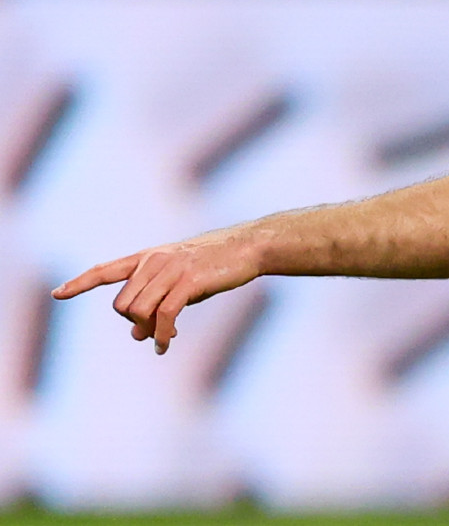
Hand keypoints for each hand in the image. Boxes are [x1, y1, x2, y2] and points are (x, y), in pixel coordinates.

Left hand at [51, 228, 262, 354]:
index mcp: (148, 257)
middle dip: (135, 323)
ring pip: (139, 311)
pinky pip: (165, 315)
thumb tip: (136, 336)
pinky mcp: (189, 281)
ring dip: (149, 331)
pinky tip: (167, 345)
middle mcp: (154, 261)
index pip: (105, 270)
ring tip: (164, 340)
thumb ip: (156, 303)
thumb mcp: (180, 283)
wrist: (247, 247)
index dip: (80, 283)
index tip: (58, 294)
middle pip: (123, 304)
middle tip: (153, 332)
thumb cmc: (214, 265)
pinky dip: (163, 335)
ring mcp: (171, 270)